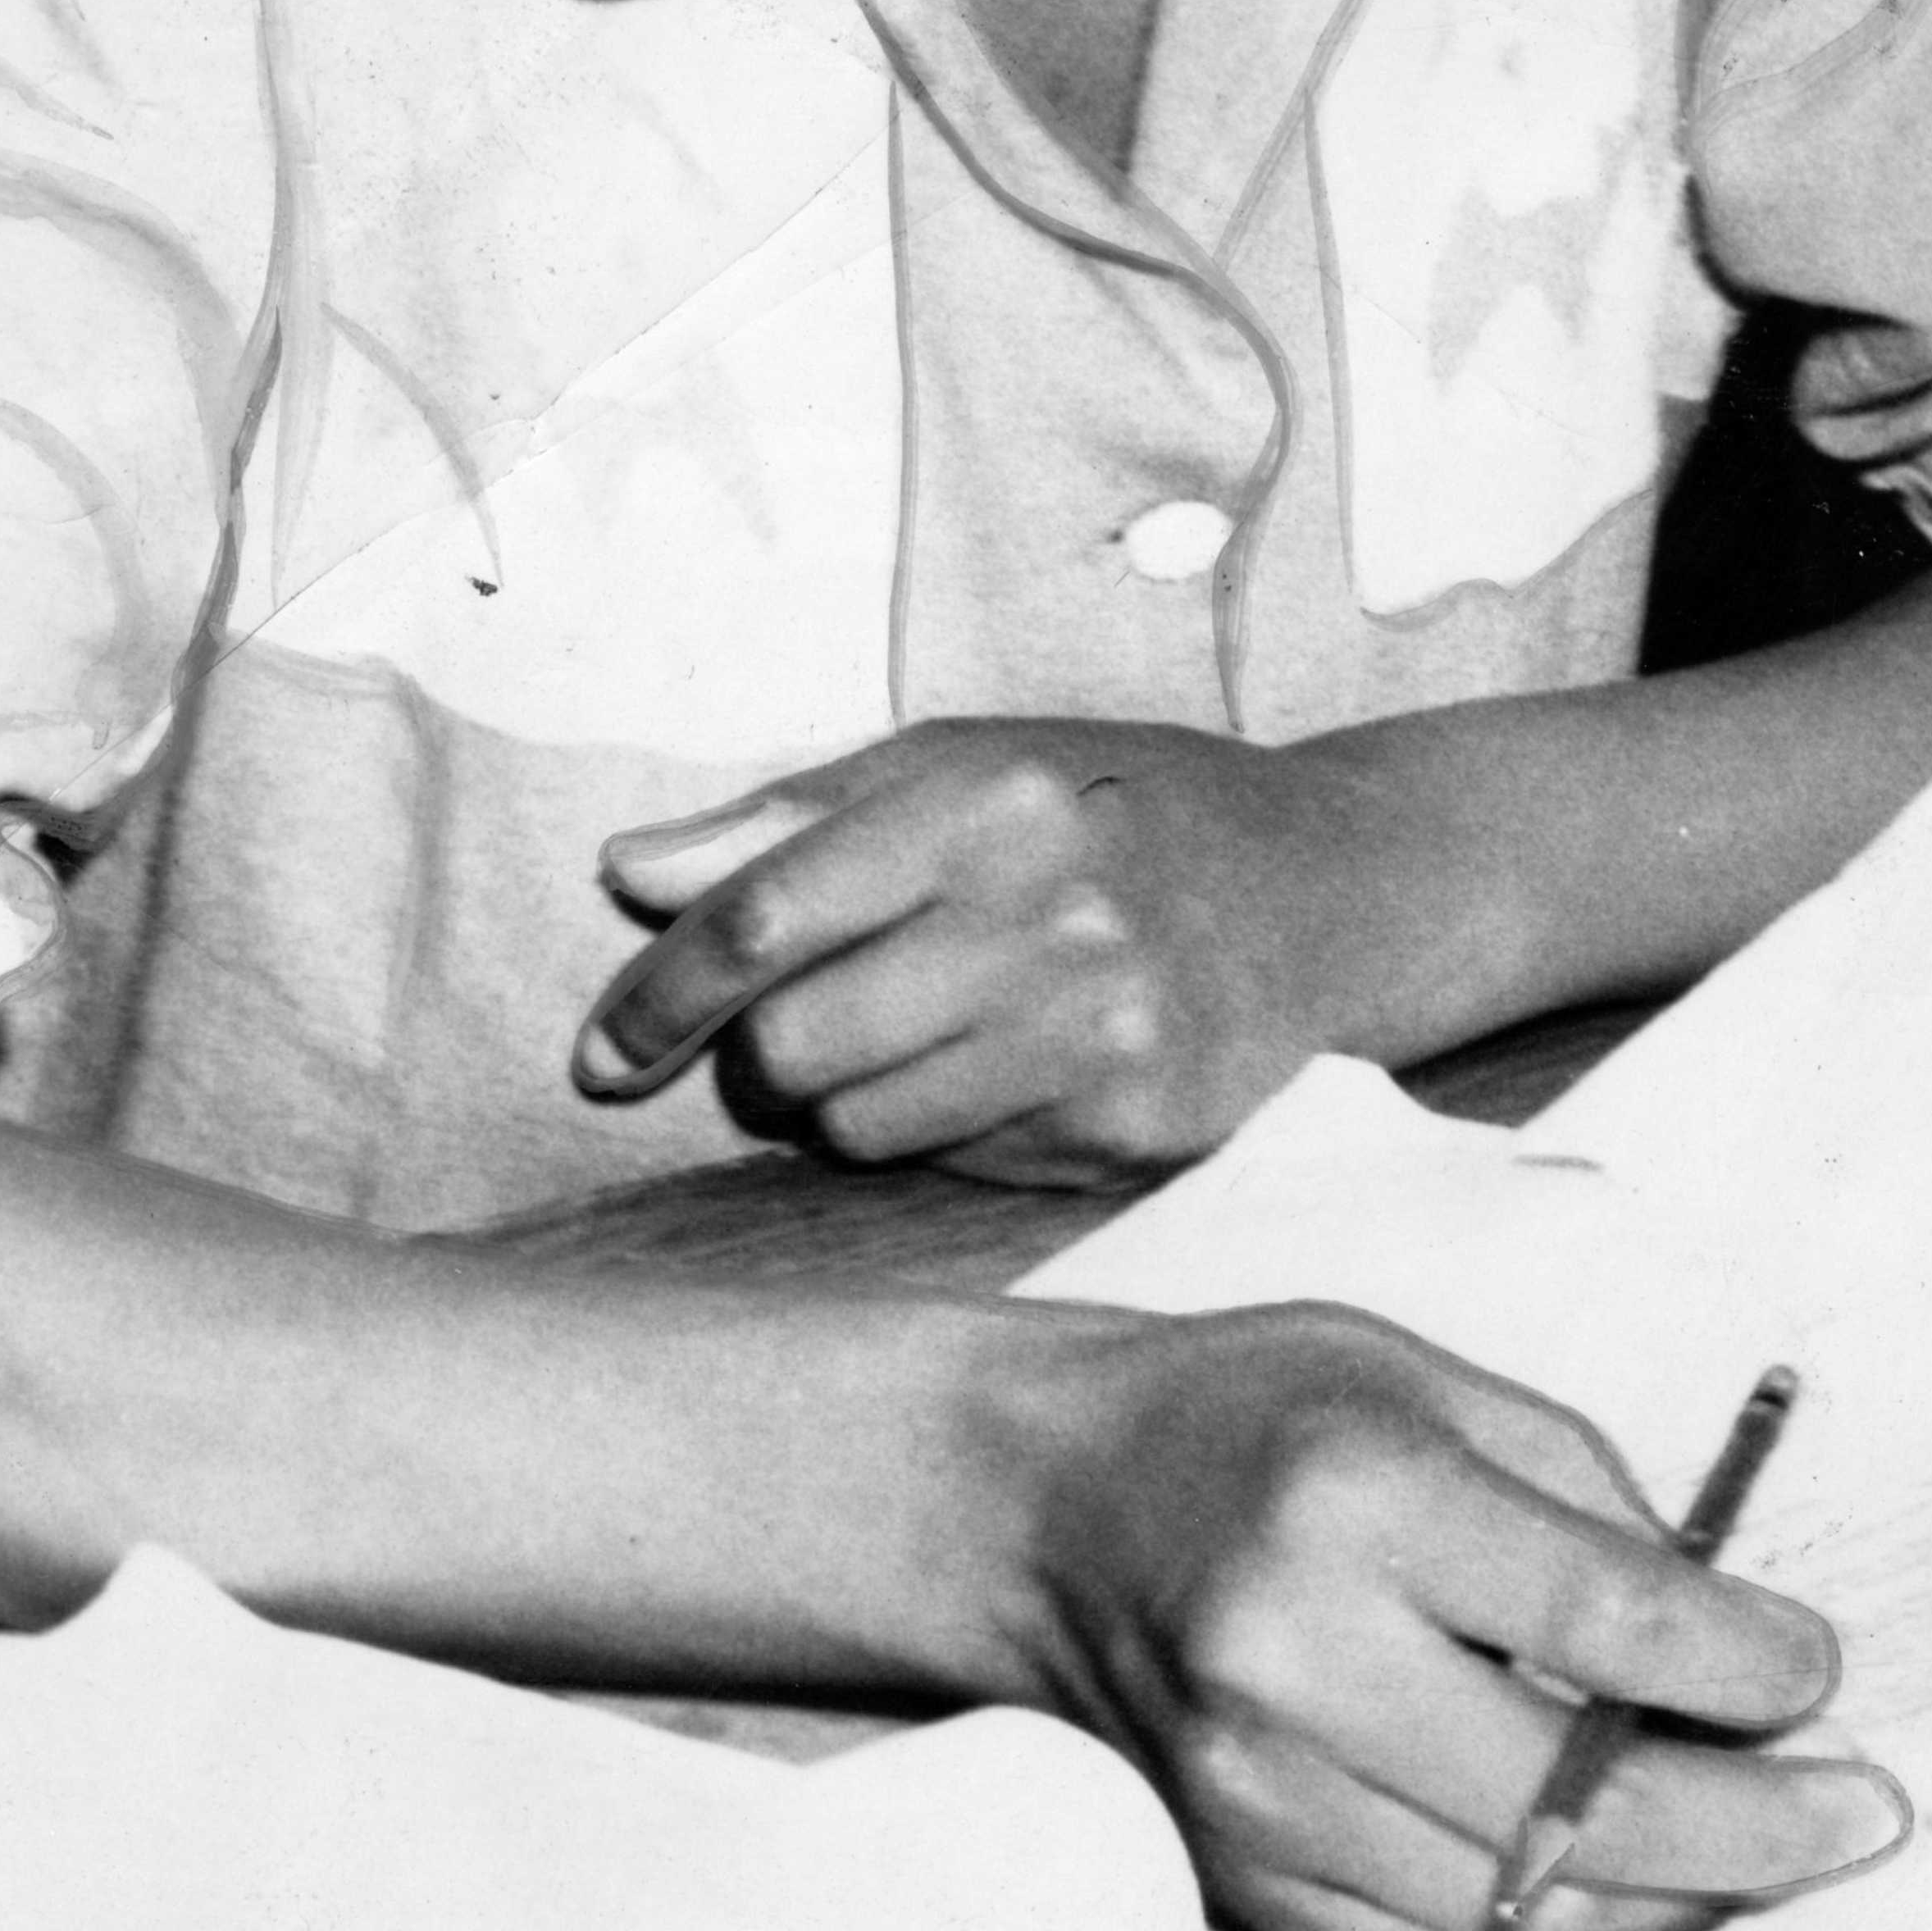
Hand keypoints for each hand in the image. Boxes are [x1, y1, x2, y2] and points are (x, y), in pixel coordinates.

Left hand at [576, 722, 1423, 1178]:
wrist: (1327, 891)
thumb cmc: (1115, 811)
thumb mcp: (964, 764)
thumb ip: (789, 819)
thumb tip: (626, 869)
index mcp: (992, 798)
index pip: (764, 917)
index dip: (659, 994)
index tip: (604, 1050)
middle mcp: (1048, 914)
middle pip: (791, 1048)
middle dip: (762, 1053)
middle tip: (803, 1025)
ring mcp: (1099, 1032)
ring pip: (857, 1129)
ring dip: (845, 1101)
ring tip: (921, 1035)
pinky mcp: (1133, 1129)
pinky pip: (950, 1166)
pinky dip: (940, 1131)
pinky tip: (1004, 1069)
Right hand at [1009, 1301, 1908, 1930]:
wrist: (1034, 1506)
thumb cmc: (1250, 1415)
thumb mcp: (1424, 1378)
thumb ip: (1584, 1498)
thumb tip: (1730, 1638)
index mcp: (1356, 1500)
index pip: (1607, 1623)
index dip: (1749, 1666)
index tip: (1821, 1671)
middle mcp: (1299, 1665)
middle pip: (1584, 1804)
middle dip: (1761, 1824)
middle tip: (1867, 1811)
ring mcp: (1261, 1798)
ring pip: (1528, 1913)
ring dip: (1684, 1900)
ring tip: (1780, 1856)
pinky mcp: (1244, 1883)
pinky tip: (1644, 1898)